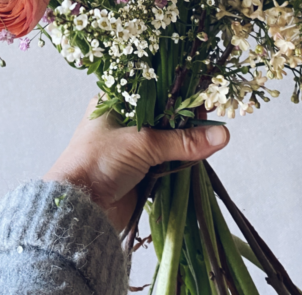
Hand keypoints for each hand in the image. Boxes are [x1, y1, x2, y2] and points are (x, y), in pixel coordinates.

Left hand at [43, 96, 229, 231]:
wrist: (80, 209)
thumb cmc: (100, 162)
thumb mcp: (143, 143)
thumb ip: (183, 140)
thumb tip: (221, 134)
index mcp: (115, 103)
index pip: (154, 91)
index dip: (179, 94)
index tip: (205, 97)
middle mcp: (123, 123)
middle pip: (164, 118)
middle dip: (187, 122)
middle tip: (213, 120)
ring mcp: (131, 149)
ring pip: (167, 143)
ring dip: (185, 145)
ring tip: (211, 140)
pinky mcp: (138, 173)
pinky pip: (166, 165)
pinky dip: (180, 165)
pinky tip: (199, 160)